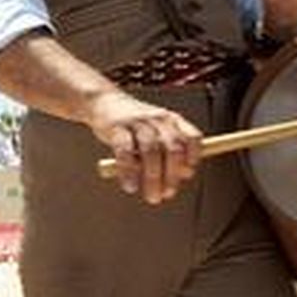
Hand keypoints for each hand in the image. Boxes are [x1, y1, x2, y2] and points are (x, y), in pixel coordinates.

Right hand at [87, 91, 201, 203]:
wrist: (103, 102)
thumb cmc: (132, 123)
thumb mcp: (156, 130)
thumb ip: (168, 150)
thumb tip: (182, 176)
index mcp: (171, 120)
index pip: (192, 137)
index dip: (193, 158)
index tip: (186, 175)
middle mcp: (158, 119)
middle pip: (173, 148)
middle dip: (172, 175)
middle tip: (166, 194)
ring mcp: (138, 122)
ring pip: (151, 151)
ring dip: (153, 177)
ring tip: (151, 195)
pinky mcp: (117, 127)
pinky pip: (125, 152)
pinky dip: (129, 172)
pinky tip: (130, 185)